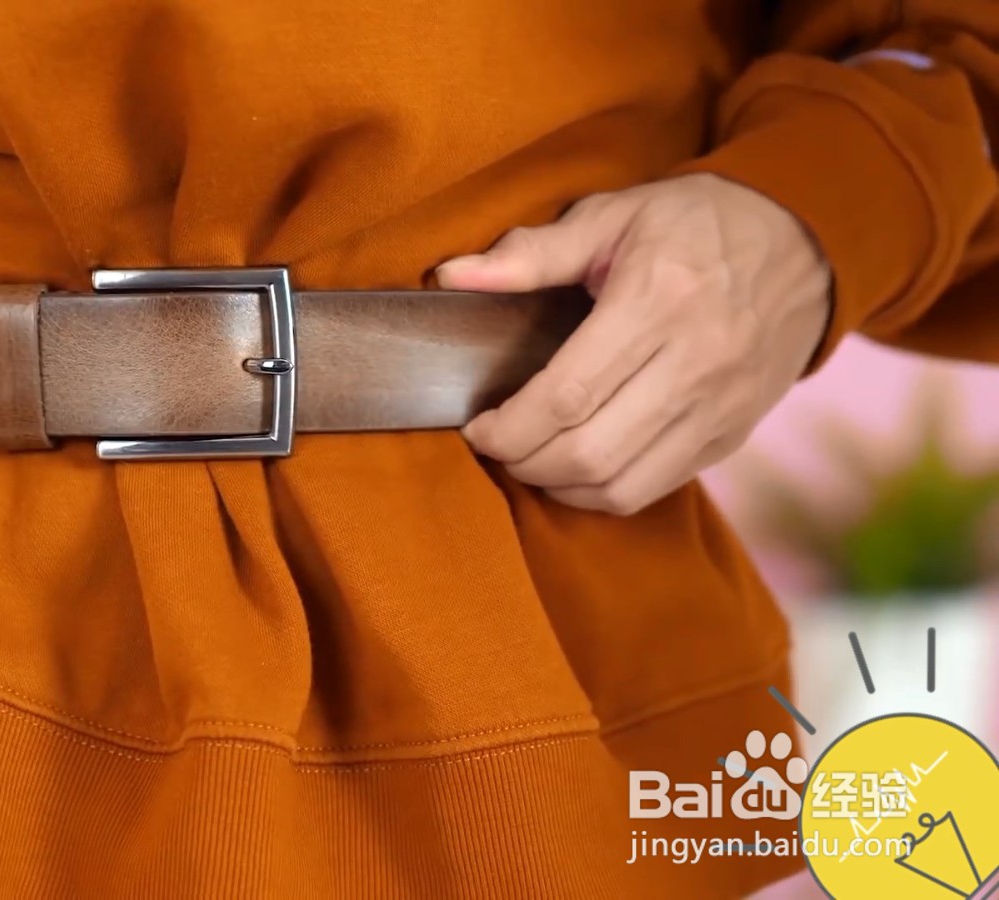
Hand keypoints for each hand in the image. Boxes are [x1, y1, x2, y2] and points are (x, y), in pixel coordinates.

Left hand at [438, 173, 831, 515]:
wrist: (809, 239)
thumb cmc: (697, 222)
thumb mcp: (614, 215)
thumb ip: (531, 252)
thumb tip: (451, 277)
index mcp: (657, 301)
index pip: (568, 395)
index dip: (509, 427)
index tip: (477, 426)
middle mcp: (697, 361)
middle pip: (591, 452)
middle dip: (525, 462)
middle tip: (497, 445)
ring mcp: (722, 405)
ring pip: (624, 484)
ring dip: (560, 487)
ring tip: (531, 458)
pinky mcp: (735, 433)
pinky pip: (658, 487)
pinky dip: (605, 492)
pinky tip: (576, 467)